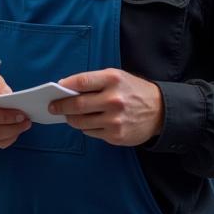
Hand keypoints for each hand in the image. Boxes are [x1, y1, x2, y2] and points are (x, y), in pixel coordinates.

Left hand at [49, 69, 163, 145]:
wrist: (160, 111)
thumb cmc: (134, 91)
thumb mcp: (118, 77)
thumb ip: (95, 81)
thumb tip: (67, 88)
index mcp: (113, 80)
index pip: (81, 81)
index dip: (65, 85)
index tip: (57, 88)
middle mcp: (114, 100)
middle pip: (77, 104)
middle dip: (61, 106)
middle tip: (53, 107)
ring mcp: (114, 120)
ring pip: (81, 122)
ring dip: (71, 119)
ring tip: (69, 116)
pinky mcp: (116, 136)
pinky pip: (91, 132)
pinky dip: (86, 128)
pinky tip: (89, 122)